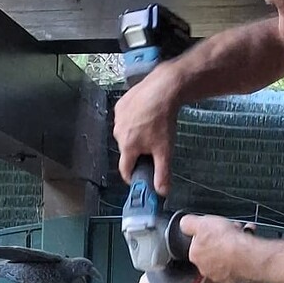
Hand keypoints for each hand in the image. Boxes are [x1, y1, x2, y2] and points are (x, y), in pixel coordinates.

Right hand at [112, 65, 179, 192]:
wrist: (162, 89)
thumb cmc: (163, 121)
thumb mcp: (165, 151)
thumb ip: (162, 173)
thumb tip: (162, 193)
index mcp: (127, 147)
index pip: (125, 170)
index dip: (133, 176)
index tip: (141, 176)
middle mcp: (118, 133)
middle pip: (126, 151)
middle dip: (137, 154)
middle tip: (153, 148)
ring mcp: (118, 118)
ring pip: (125, 135)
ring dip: (135, 136)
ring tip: (152, 129)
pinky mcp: (121, 105)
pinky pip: (126, 119)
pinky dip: (134, 121)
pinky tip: (146, 115)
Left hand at [179, 215, 253, 282]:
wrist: (246, 255)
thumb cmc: (225, 240)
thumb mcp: (201, 222)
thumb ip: (188, 223)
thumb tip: (184, 223)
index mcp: (195, 254)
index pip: (197, 242)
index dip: (208, 232)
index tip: (216, 228)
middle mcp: (205, 267)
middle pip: (212, 251)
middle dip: (221, 240)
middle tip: (231, 230)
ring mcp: (219, 275)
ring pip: (224, 258)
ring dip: (231, 248)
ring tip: (242, 236)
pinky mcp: (233, 279)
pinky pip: (236, 265)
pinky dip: (240, 257)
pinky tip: (246, 248)